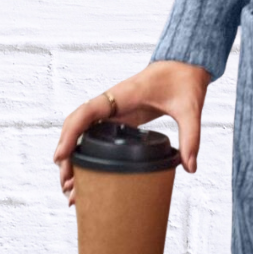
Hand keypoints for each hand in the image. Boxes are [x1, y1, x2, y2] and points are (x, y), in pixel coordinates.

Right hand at [52, 60, 210, 207]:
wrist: (185, 64)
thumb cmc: (184, 79)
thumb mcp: (189, 108)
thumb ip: (191, 136)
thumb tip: (190, 167)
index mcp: (122, 95)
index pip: (87, 112)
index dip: (71, 134)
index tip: (60, 157)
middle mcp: (111, 102)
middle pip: (77, 127)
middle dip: (68, 156)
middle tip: (68, 187)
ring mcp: (113, 110)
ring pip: (82, 132)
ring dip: (73, 157)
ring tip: (72, 189)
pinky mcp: (119, 117)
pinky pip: (94, 134)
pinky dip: (85, 152)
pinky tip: (86, 174)